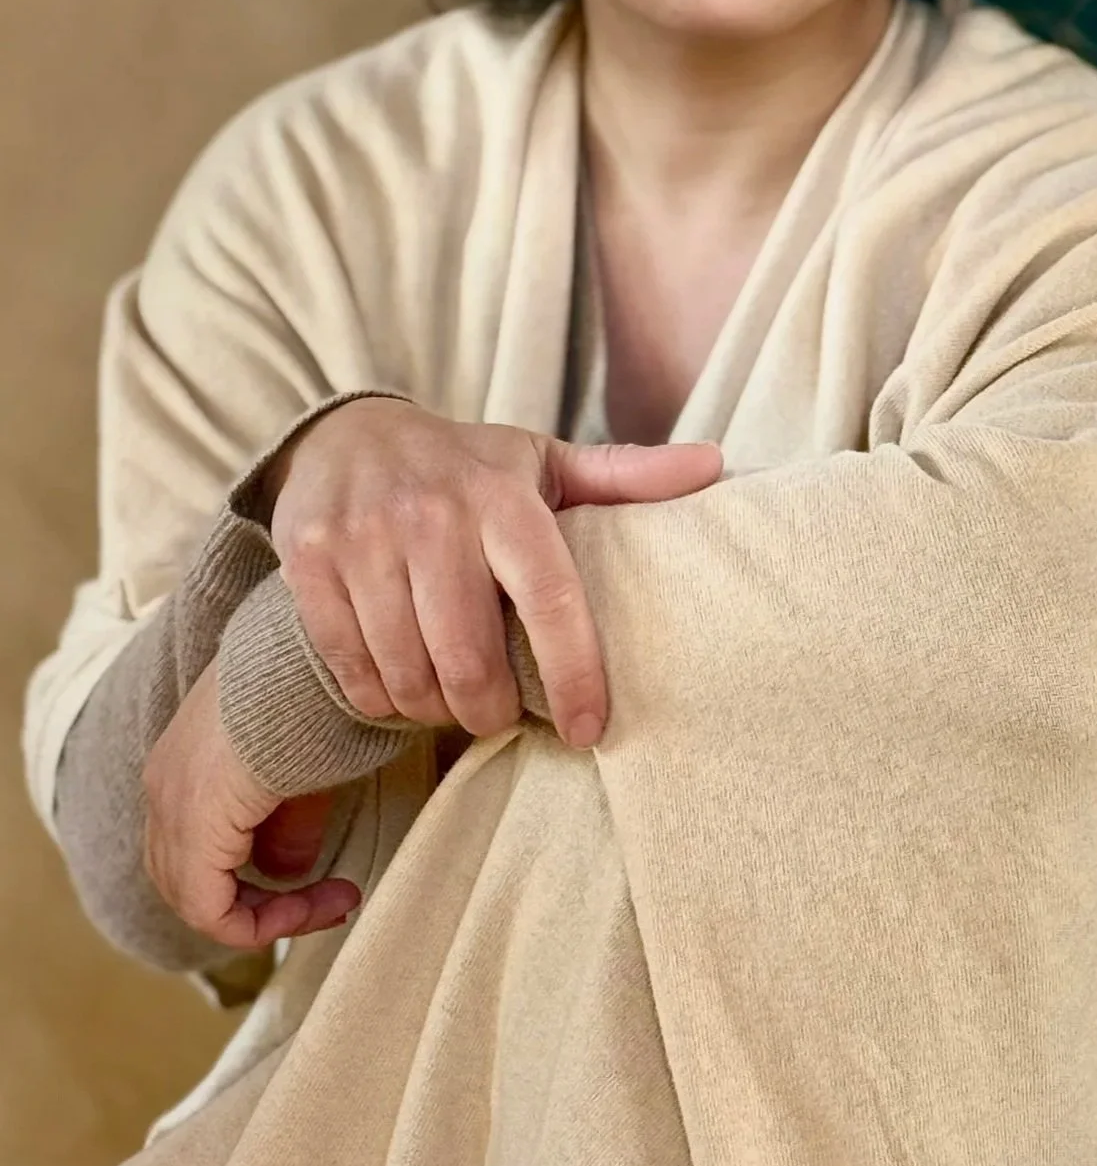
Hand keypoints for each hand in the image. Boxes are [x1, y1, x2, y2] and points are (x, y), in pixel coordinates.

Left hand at [143, 659, 360, 951]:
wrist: (306, 661)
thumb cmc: (315, 692)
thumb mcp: (299, 764)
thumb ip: (286, 823)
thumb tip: (287, 872)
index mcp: (183, 762)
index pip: (199, 846)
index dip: (259, 877)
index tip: (327, 879)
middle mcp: (163, 786)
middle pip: (189, 880)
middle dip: (260, 903)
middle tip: (326, 899)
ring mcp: (170, 808)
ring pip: (197, 900)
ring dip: (266, 915)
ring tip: (330, 902)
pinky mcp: (192, 829)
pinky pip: (212, 910)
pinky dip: (262, 923)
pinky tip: (314, 906)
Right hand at [265, 399, 721, 748]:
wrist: (345, 433)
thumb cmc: (465, 465)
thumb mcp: (544, 462)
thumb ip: (627, 476)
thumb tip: (718, 465)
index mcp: (504, 497)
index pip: (552, 601)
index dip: (576, 676)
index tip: (590, 731)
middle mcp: (434, 515)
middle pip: (471, 661)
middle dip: (491, 713)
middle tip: (499, 717)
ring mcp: (365, 538)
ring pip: (409, 674)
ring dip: (434, 710)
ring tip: (449, 700)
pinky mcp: (309, 561)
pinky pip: (351, 668)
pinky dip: (378, 699)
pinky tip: (396, 687)